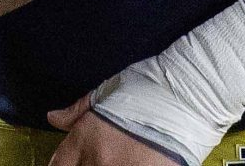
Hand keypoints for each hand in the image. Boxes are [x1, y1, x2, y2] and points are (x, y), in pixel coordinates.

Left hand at [48, 96, 181, 165]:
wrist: (190, 95)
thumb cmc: (150, 86)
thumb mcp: (106, 92)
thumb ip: (76, 111)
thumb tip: (54, 118)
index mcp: (85, 138)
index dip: (63, 165)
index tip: (71, 163)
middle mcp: (99, 161)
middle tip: (100, 159)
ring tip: (122, 160)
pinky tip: (139, 163)